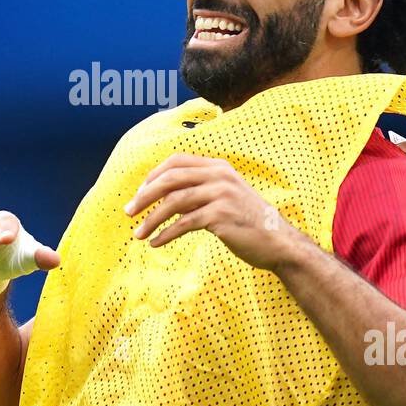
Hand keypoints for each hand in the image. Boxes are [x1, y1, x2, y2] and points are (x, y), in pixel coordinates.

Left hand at [124, 154, 305, 271]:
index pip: (176, 162)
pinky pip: (184, 223)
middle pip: (170, 179)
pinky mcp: (220, 216)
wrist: (278, 242)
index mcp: (218, 167)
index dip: (153, 176)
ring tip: (138, 235)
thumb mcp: (224, 197)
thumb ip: (197, 192)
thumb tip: (163, 198)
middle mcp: (219, 176)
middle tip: (128, 212)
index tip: (139, 194)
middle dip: (144, 196)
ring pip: (173, 203)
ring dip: (151, 220)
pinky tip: (156, 243)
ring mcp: (221, 195)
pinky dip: (166, 234)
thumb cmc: (247, 222)